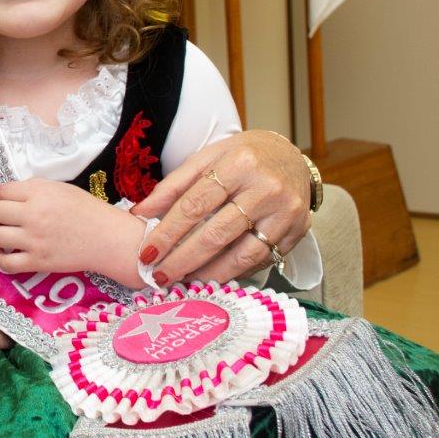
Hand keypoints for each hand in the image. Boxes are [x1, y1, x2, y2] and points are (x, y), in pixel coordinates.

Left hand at [0, 179, 133, 277]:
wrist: (107, 238)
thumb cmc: (86, 210)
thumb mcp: (59, 188)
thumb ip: (33, 189)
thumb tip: (7, 194)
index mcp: (39, 193)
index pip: (1, 191)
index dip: (1, 196)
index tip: (7, 201)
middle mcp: (33, 215)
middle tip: (6, 217)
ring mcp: (34, 240)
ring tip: (4, 233)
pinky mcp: (38, 262)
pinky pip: (5, 263)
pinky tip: (4, 252)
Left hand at [129, 131, 311, 283]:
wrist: (292, 156)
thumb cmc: (242, 157)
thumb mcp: (206, 159)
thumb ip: (173, 186)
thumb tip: (140, 212)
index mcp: (238, 164)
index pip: (195, 204)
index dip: (168, 233)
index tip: (147, 254)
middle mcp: (266, 188)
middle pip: (217, 234)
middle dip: (183, 260)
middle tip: (160, 276)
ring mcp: (286, 212)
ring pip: (242, 254)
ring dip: (208, 274)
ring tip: (184, 281)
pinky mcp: (298, 231)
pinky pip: (261, 259)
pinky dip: (234, 272)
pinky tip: (213, 276)